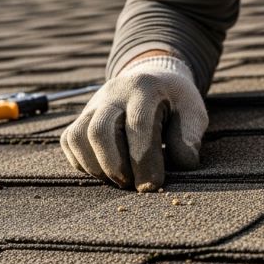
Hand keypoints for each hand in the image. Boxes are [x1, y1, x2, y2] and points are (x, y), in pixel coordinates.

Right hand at [61, 56, 207, 191]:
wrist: (152, 78)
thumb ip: (190, 136)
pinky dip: (83, 162)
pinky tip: (105, 170)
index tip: (152, 186)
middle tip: (132, 185)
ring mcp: (93, 104)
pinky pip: (69, 141)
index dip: (144, 160)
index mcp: (144, 89)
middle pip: (99, 130)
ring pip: (78, 136)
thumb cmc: (175, 102)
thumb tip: (184, 164)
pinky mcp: (82, 116)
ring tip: (118, 179)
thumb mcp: (193, 111)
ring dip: (96, 166)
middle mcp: (113, 94)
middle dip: (114, 166)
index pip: (138, 126)